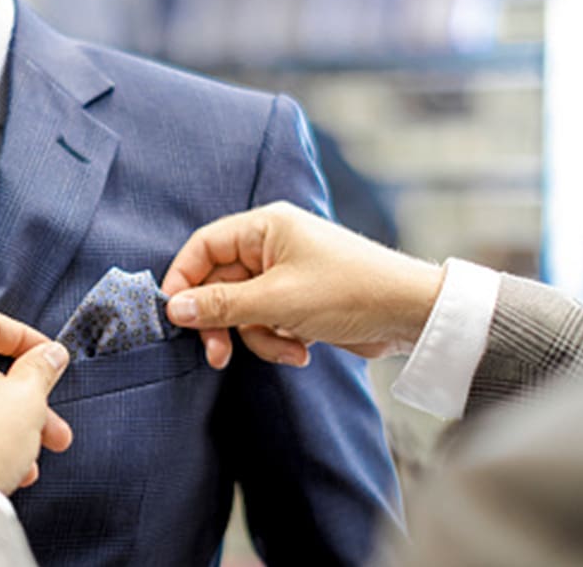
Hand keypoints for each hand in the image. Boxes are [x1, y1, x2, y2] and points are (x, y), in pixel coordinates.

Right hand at [161, 202, 445, 367]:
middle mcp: (271, 247)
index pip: (203, 248)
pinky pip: (266, 323)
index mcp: (264, 228)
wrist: (409, 314)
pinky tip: (303, 350)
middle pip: (219, 285)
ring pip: (241, 311)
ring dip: (256, 337)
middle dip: (221, 322)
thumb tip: (173, 308)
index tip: (174, 316)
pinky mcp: (298, 302)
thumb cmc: (349, 292)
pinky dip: (278, 341)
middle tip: (217, 355)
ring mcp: (285, 275)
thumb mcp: (277, 302)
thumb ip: (221, 305)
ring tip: (287, 349)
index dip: (183, 281)